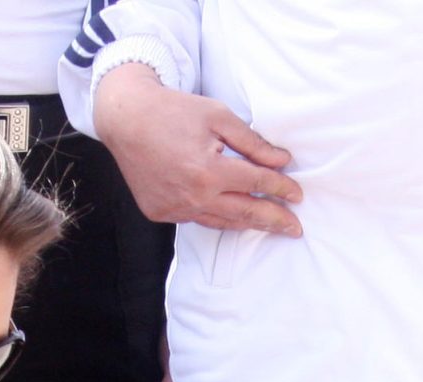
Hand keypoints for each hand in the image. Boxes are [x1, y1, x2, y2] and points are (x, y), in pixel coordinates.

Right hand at [96, 64, 303, 234]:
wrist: (125, 118)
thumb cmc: (173, 111)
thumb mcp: (218, 116)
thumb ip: (252, 143)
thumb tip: (281, 162)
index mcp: (209, 171)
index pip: (256, 184)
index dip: (281, 188)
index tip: (297, 194)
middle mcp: (193, 196)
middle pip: (245, 212)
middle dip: (274, 220)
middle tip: (295, 228)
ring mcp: (175, 208)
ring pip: (221, 222)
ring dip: (248, 224)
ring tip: (270, 226)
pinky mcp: (161, 212)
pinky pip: (197, 219)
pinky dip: (218, 216)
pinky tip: (232, 215)